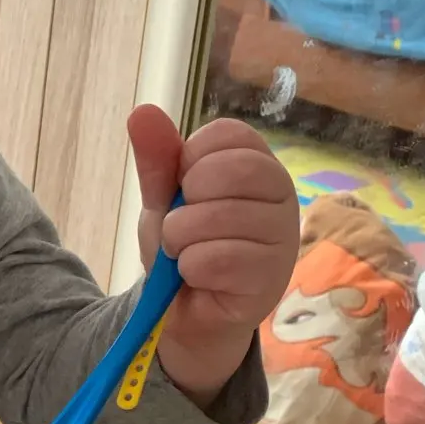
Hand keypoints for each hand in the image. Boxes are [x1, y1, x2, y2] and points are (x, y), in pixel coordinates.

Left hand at [127, 106, 298, 407]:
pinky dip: (190, 267)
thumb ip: (157, 158)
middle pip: (230, 171)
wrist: (184, 313)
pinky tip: (198, 276)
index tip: (184, 187)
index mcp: (259, 166)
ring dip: (180, 239)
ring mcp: (282, 239)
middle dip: (186, 200)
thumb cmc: (184, 247)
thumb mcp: (163, 199)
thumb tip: (142, 111)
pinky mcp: (271, 280)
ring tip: (185, 253)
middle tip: (181, 224)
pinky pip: (217, 258)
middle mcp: (282, 196)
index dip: (190, 159)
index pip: (228, 134)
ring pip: (218, 218)